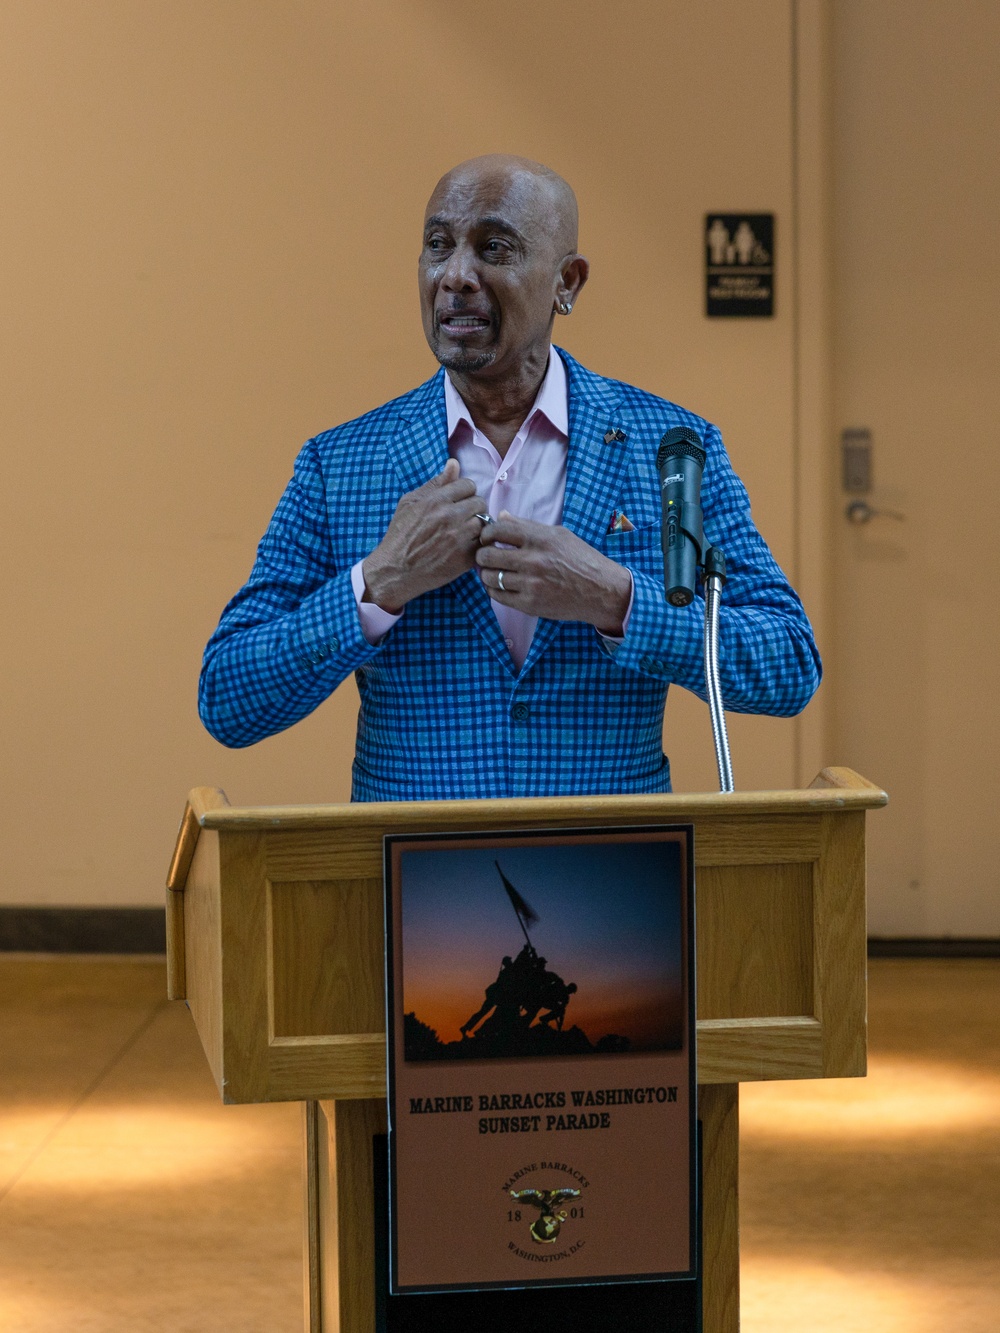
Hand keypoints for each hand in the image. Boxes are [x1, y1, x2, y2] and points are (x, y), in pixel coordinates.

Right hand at [362, 459, 485, 612]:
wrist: (395, 570)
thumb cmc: (400, 535)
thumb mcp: (409, 503)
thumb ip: (435, 483)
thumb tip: (454, 463)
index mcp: (436, 500)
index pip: (468, 485)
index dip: (464, 492)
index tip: (458, 501)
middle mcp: (450, 517)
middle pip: (480, 502)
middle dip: (473, 508)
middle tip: (463, 517)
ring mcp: (459, 538)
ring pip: (484, 522)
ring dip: (477, 526)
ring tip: (464, 532)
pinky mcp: (465, 558)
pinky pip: (482, 543)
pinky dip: (477, 544)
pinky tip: (465, 546)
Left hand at [476, 512, 631, 634]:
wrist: (600, 590)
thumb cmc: (581, 559)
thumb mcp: (559, 534)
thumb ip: (526, 526)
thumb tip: (500, 516)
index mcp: (540, 539)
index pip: (499, 530)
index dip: (487, 532)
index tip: (487, 537)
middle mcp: (534, 560)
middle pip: (488, 555)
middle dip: (482, 554)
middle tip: (486, 555)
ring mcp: (531, 584)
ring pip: (489, 577)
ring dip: (486, 573)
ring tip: (493, 571)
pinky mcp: (530, 604)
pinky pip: (498, 596)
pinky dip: (494, 589)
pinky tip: (500, 585)